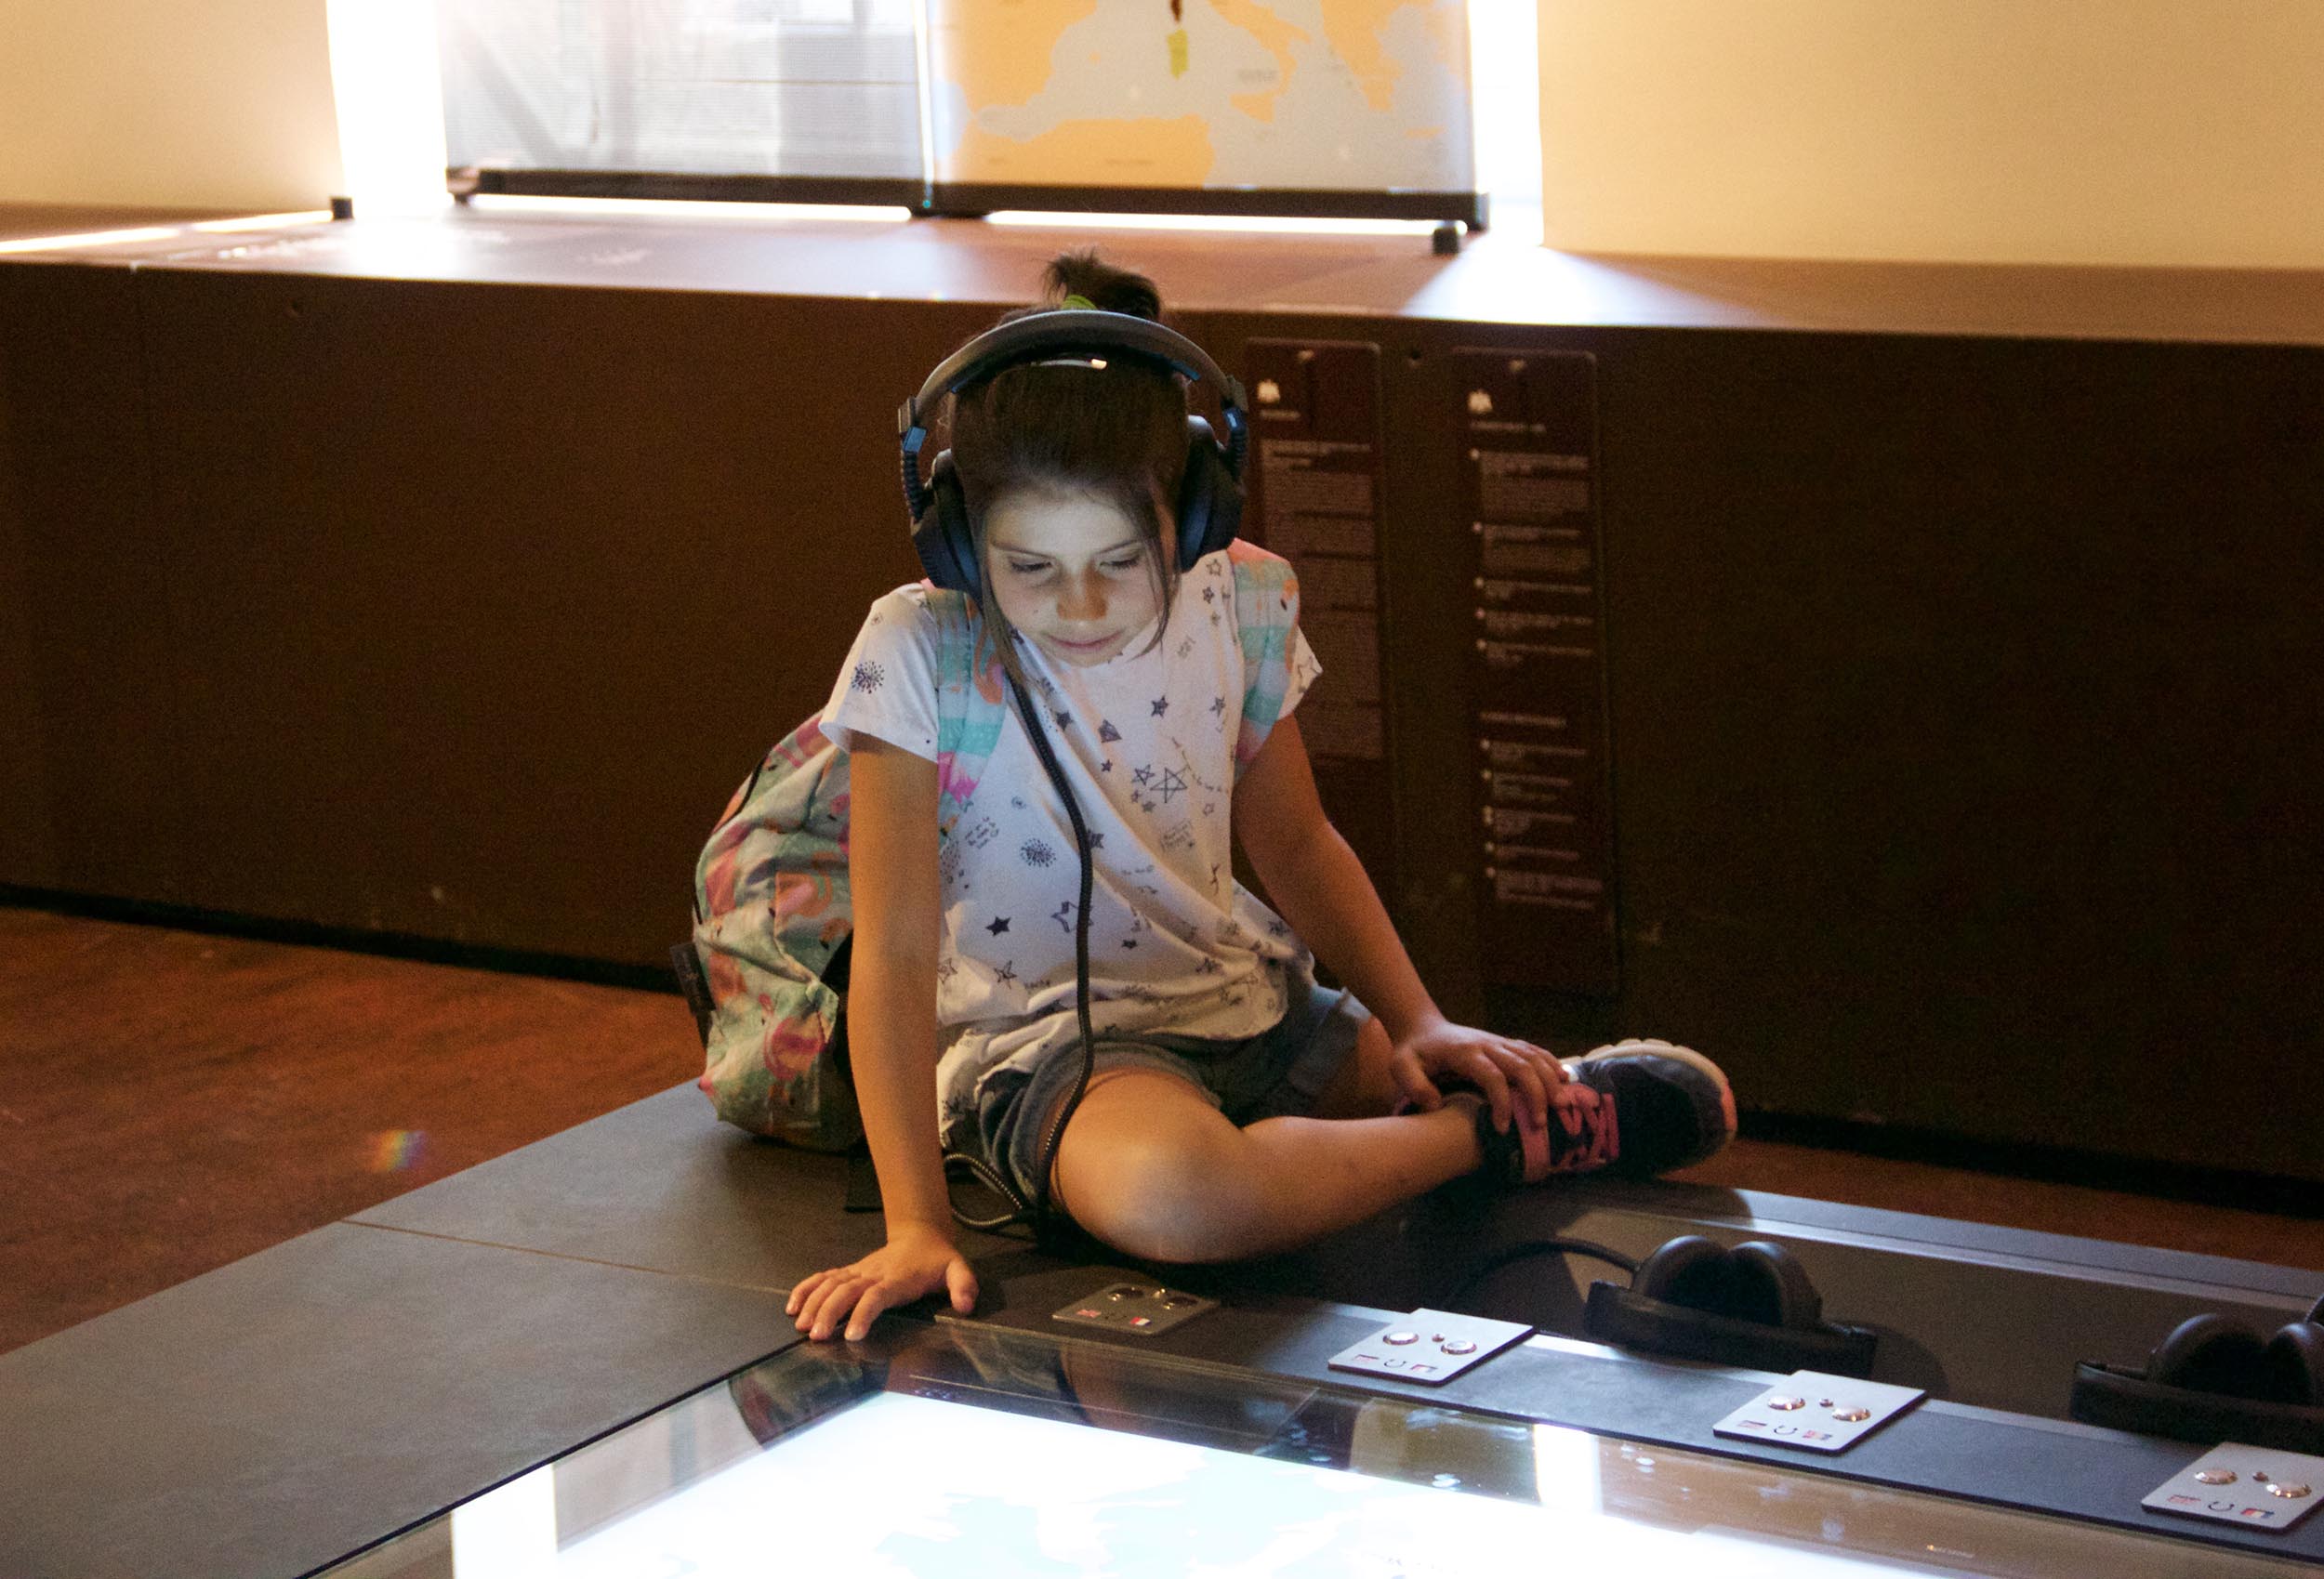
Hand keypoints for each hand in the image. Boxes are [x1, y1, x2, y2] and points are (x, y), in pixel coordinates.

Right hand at [785, 1222, 977, 1341]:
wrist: (920, 1233)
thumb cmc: (937, 1259)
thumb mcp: (958, 1269)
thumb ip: (964, 1286)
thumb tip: (966, 1306)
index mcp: (898, 1279)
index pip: (876, 1296)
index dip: (863, 1313)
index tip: (852, 1335)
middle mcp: (873, 1274)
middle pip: (846, 1292)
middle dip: (829, 1313)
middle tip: (816, 1337)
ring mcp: (858, 1271)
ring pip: (830, 1284)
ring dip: (813, 1304)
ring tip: (801, 1327)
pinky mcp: (850, 1271)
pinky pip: (824, 1277)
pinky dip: (806, 1289)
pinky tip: (792, 1306)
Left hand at [1388, 1018, 1598, 1137]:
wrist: (1423, 1027)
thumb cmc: (1413, 1052)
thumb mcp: (1400, 1067)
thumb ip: (1414, 1085)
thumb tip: (1436, 1106)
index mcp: (1464, 1052)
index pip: (1491, 1076)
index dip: (1501, 1102)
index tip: (1502, 1128)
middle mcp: (1486, 1044)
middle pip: (1521, 1066)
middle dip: (1535, 1096)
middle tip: (1539, 1125)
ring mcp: (1498, 1042)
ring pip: (1533, 1057)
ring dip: (1549, 1081)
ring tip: (1562, 1107)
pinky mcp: (1505, 1043)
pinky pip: (1534, 1050)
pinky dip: (1551, 1063)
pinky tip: (1564, 1081)